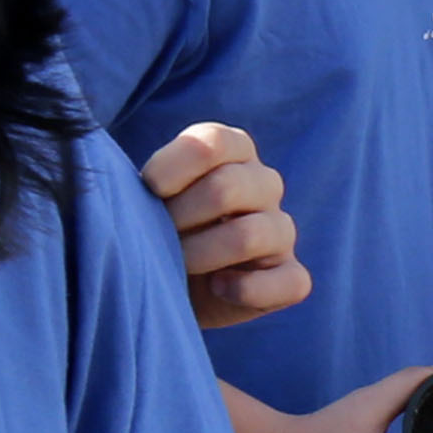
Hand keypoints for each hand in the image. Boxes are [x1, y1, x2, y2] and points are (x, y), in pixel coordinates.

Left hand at [139, 121, 308, 328]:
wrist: (169, 283)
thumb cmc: (155, 229)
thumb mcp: (145, 196)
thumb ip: (147, 181)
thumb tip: (140, 187)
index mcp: (233, 150)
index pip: (212, 143)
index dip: (172, 167)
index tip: (147, 189)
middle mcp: (263, 184)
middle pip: (227, 188)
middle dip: (178, 218)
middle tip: (154, 236)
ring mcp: (281, 230)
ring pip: (250, 235)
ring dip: (200, 255)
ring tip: (176, 265)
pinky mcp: (291, 277)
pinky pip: (288, 282)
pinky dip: (246, 290)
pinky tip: (217, 289)